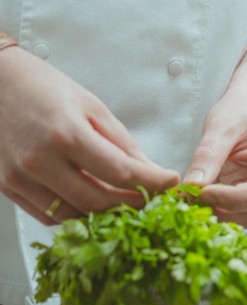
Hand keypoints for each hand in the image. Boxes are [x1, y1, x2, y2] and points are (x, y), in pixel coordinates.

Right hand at [0, 49, 178, 223]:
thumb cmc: (45, 89)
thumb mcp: (92, 107)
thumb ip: (122, 143)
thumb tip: (151, 171)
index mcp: (66, 134)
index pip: (120, 173)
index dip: (153, 182)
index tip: (172, 181)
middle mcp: (39, 160)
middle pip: (98, 202)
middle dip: (133, 204)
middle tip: (153, 197)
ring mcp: (19, 177)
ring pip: (73, 216)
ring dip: (104, 214)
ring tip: (125, 200)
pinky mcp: (7, 187)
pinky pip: (49, 216)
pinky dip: (75, 214)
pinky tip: (92, 200)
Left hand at [184, 89, 246, 228]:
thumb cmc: (242, 111)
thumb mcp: (221, 127)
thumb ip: (207, 157)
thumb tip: (192, 187)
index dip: (233, 199)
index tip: (202, 193)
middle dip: (223, 209)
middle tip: (189, 198)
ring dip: (220, 214)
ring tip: (193, 198)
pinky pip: (241, 213)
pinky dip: (220, 210)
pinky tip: (202, 198)